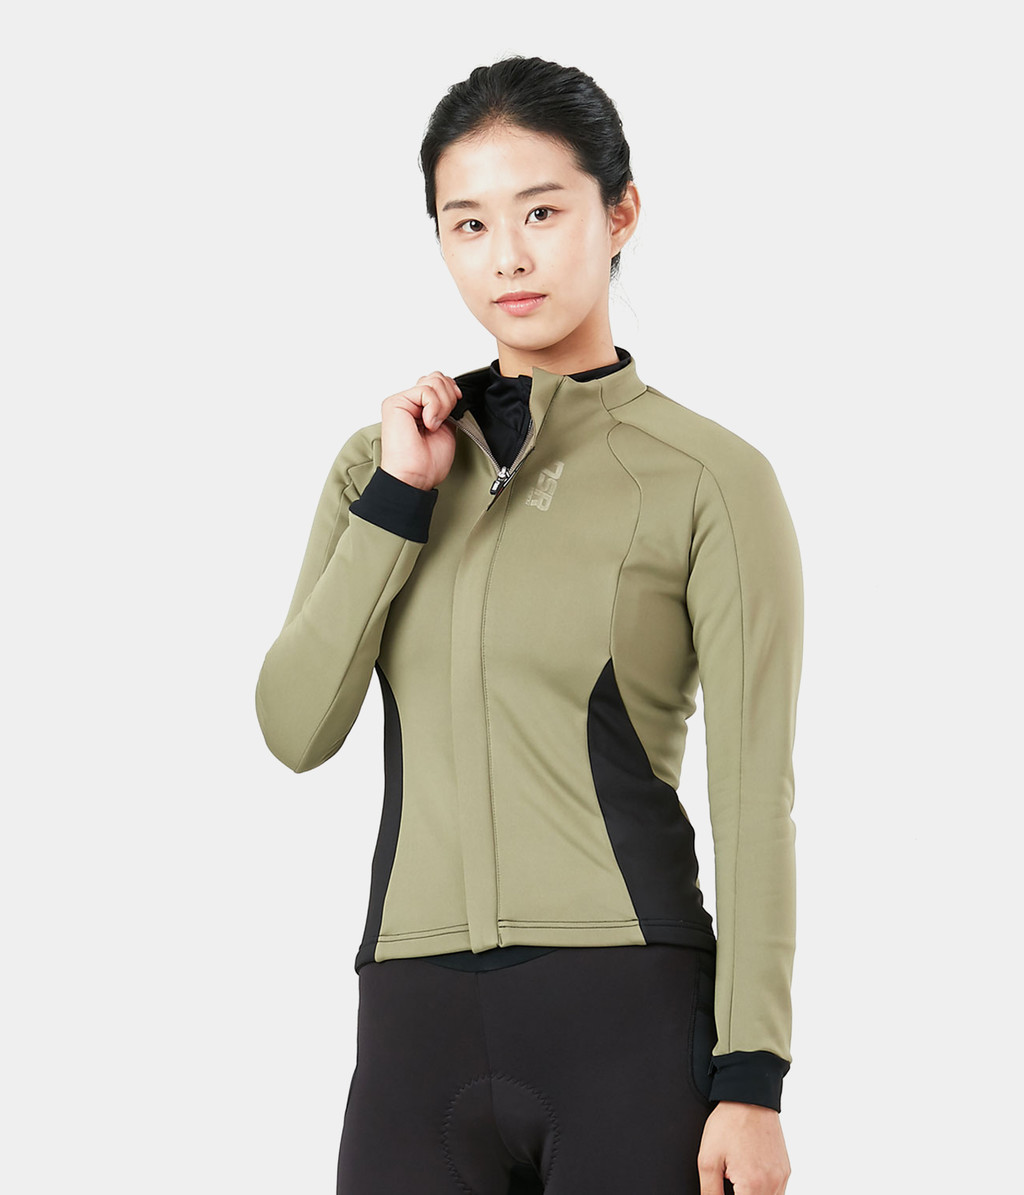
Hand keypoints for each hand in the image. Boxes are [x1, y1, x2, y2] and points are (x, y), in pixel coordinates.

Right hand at [379, 371, 461, 490]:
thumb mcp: (446, 426)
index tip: (454, 409)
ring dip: (442, 405)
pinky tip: (428, 424)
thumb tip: (453, 390)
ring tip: (434, 424)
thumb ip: (445, 406)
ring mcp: (400, 401)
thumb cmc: (427, 462)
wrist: (416, 476)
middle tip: (443, 420)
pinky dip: (434, 408)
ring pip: (433, 381)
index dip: (451, 391)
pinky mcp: (395, 403)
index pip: (437, 382)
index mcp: (418, 408)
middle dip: (449, 397)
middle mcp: (408, 403)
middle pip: (436, 377)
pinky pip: (425, 391)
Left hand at [698, 1101, 790, 1193]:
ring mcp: (782, 1178)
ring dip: (753, 1194)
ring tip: (738, 1178)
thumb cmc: (729, 1122)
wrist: (749, 1096)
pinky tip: (749, 1175)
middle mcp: (773, 1184)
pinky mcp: (785, 1170)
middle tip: (730, 1180)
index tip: (725, 1186)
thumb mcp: (708, 1159)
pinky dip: (763, 1190)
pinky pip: (777, 1191)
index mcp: (753, 1185)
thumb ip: (710, 1192)